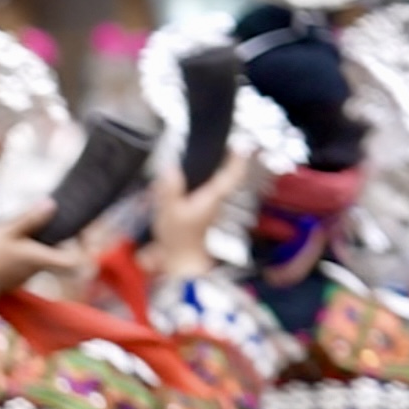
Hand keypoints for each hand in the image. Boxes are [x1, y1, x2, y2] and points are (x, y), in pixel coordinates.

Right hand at [0, 202, 82, 312]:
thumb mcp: (7, 229)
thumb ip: (30, 218)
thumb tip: (52, 204)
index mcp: (39, 258)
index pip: (74, 261)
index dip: (83, 250)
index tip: (79, 236)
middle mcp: (35, 271)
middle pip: (55, 258)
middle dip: (54, 242)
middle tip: (44, 226)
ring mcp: (21, 278)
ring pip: (37, 262)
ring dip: (34, 249)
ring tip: (17, 235)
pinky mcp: (8, 282)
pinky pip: (22, 268)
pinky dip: (20, 258)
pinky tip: (3, 249)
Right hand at [145, 150, 250, 279]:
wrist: (181, 264)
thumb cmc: (178, 240)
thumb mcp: (169, 211)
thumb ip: (169, 188)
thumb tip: (168, 166)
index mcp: (212, 197)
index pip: (231, 174)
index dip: (237, 158)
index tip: (240, 144)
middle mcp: (213, 200)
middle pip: (224, 176)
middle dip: (223, 161)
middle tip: (220, 147)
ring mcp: (206, 208)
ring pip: (212, 185)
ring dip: (208, 172)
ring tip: (199, 160)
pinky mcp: (197, 214)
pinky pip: (200, 193)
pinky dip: (195, 184)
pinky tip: (182, 182)